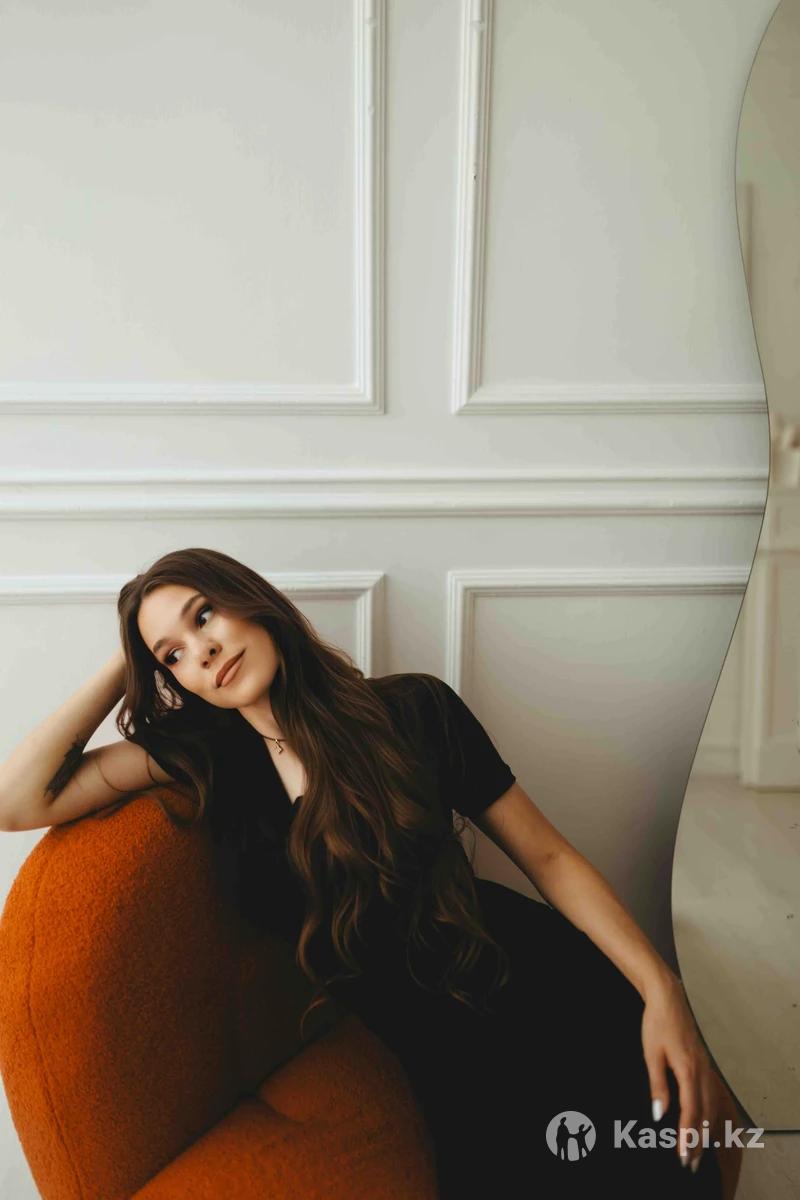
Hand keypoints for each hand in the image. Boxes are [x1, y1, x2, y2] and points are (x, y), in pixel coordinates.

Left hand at [640, 973, 724, 1172]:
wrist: (668, 998)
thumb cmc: (657, 1024)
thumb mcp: (651, 1054)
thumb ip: (657, 1086)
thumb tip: (660, 1115)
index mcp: (688, 1070)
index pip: (691, 1111)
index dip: (688, 1136)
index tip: (683, 1155)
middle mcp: (702, 1071)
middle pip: (704, 1113)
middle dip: (699, 1140)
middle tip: (691, 1163)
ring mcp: (706, 1067)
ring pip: (711, 1106)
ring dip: (706, 1130)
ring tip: (699, 1151)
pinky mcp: (704, 1064)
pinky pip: (712, 1094)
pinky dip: (710, 1113)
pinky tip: (707, 1123)